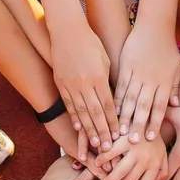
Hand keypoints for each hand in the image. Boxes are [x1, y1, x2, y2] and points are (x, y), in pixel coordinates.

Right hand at [51, 20, 117, 151]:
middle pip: (95, 113)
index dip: (113, 123)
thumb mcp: (105, 60)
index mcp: (99, 77)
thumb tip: (113, 99)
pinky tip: (78, 128)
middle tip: (108, 149)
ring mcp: (70, 84)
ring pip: (81, 112)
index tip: (118, 136)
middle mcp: (84, 83)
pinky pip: (68, 104)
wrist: (67, 31)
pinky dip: (74, 117)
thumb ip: (108, 80)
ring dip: (88, 130)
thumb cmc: (91, 43)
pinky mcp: (60, 83)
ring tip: (94, 144)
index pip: (108, 105)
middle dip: (102, 132)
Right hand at [93, 136, 169, 179]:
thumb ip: (160, 178)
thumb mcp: (164, 159)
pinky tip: (96, 164)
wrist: (153, 115)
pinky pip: (111, 152)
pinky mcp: (125, 138)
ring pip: (120, 171)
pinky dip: (103, 159)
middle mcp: (146, 159)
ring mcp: (135, 149)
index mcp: (156, 166)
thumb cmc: (157, 141)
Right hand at [113, 19, 179, 144]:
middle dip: (137, 124)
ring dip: (124, 116)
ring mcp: (136, 73)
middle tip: (132, 141)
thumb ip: (174, 88)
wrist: (154, 27)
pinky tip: (111, 111)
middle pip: (143, 106)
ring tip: (119, 130)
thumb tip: (176, 106)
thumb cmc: (167, 49)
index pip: (159, 106)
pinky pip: (119, 86)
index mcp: (163, 82)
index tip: (149, 137)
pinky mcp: (125, 66)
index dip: (154, 122)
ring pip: (129, 98)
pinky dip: (115, 99)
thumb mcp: (176, 68)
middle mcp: (149, 80)